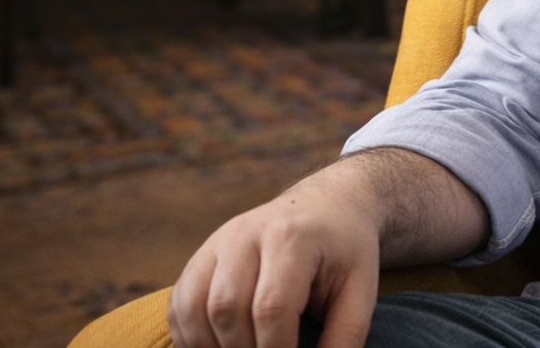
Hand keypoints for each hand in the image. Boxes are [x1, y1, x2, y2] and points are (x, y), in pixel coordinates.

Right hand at [168, 157, 381, 347]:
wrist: (326, 205)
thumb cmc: (345, 251)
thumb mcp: (360, 288)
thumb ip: (344, 335)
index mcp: (290, 236)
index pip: (270, 306)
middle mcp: (245, 233)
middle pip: (226, 309)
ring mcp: (217, 242)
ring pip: (193, 308)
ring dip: (212, 347)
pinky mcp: (200, 256)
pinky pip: (179, 305)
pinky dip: (191, 337)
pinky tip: (221, 347)